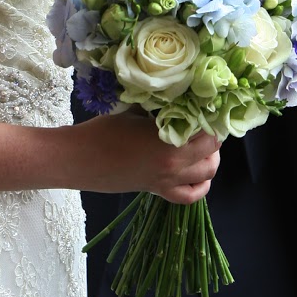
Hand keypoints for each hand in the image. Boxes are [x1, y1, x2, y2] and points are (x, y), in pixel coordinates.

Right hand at [79, 113, 220, 204]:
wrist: (82, 159)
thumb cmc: (105, 131)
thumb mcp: (136, 112)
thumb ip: (160, 109)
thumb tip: (178, 100)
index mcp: (169, 142)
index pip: (207, 131)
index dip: (212, 117)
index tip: (210, 106)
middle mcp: (174, 164)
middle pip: (212, 153)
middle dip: (214, 137)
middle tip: (205, 122)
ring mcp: (168, 181)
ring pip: (207, 175)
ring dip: (210, 159)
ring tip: (203, 144)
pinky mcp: (158, 191)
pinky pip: (190, 196)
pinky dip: (200, 186)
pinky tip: (198, 174)